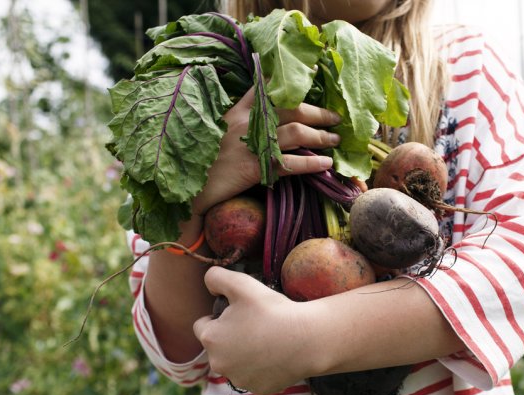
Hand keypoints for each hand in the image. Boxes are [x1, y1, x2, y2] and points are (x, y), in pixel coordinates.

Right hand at [191, 87, 341, 216]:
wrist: (188, 188)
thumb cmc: (205, 161)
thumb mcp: (219, 131)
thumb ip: (241, 120)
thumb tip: (269, 118)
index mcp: (237, 111)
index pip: (267, 88)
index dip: (292, 83)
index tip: (312, 77)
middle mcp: (246, 122)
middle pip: (291, 108)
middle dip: (318, 113)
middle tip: (335, 118)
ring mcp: (250, 144)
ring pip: (296, 133)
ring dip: (321, 136)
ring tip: (335, 140)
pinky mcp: (254, 168)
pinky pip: (290, 164)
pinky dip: (311, 164)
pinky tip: (325, 165)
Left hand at [193, 267, 318, 394]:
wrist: (307, 339)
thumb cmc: (273, 310)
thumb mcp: (242, 283)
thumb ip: (216, 277)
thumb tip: (208, 282)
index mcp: (210, 338)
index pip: (202, 325)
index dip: (219, 316)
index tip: (239, 313)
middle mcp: (219, 363)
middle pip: (218, 346)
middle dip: (230, 336)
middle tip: (255, 324)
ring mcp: (239, 379)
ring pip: (235, 363)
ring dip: (244, 353)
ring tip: (267, 339)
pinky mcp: (258, 389)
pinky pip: (254, 376)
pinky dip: (262, 368)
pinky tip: (276, 355)